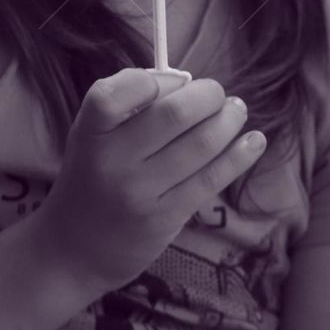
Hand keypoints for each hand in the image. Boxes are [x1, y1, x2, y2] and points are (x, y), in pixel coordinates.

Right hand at [31, 67, 266, 294]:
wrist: (75, 249)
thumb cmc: (93, 174)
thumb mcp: (94, 134)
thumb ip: (129, 104)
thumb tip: (187, 84)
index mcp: (90, 131)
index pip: (116, 93)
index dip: (156, 80)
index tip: (176, 81)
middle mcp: (112, 161)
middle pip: (175, 114)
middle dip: (209, 95)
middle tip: (217, 94)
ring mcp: (140, 193)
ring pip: (202, 144)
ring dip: (230, 120)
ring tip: (237, 110)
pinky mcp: (165, 219)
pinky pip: (211, 179)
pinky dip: (239, 154)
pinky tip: (254, 140)